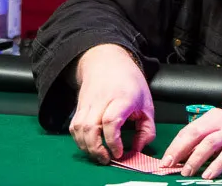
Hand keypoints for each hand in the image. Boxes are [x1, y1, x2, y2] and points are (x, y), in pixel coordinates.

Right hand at [69, 44, 155, 163]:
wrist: (107, 61)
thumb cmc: (130, 83)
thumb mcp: (147, 103)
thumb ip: (147, 129)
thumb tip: (137, 149)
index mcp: (122, 98)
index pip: (111, 121)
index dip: (113, 141)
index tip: (120, 152)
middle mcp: (102, 100)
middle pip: (91, 127)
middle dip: (97, 149)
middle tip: (108, 159)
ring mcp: (87, 103)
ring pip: (79, 128)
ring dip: (87, 147)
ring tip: (99, 155)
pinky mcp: (79, 106)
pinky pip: (74, 127)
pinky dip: (79, 140)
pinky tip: (90, 145)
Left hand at [161, 108, 221, 179]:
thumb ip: (207, 140)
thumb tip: (183, 158)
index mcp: (215, 116)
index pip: (189, 129)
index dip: (175, 145)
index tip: (165, 160)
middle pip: (195, 133)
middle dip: (179, 151)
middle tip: (169, 166)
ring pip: (209, 143)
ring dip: (195, 159)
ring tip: (186, 173)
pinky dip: (215, 166)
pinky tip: (208, 176)